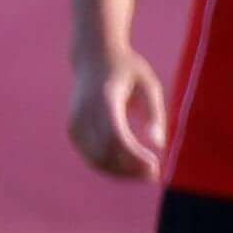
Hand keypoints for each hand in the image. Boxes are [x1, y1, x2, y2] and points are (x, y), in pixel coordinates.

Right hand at [66, 44, 169, 179]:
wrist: (93, 57)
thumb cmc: (127, 70)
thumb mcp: (148, 84)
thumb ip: (154, 113)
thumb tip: (159, 144)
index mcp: (103, 99)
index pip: (116, 137)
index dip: (135, 157)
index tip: (156, 166)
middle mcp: (83, 113)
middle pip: (105, 153)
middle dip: (131, 169)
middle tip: (155, 175)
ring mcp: (75, 123)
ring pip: (96, 160)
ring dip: (122, 173)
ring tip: (146, 174)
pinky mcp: (74, 131)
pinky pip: (91, 157)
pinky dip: (111, 167)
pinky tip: (131, 169)